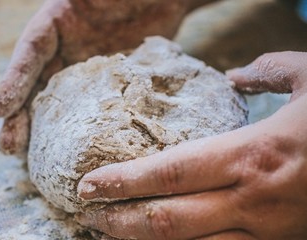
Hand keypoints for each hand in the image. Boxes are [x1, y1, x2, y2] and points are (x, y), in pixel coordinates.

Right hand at [0, 0, 202, 154]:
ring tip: (32, 160)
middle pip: (39, 84)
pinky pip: (93, 107)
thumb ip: (84, 1)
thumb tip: (66, 5)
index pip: (31, 52)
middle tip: (9, 147)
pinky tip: (76, 150)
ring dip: (47, 130)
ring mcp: (89, 69)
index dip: (14, 81)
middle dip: (22, 116)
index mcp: (59, 24)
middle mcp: (68, 49)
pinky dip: (82, 128)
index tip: (0, 110)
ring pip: (61, 102)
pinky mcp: (111, 83)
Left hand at [76, 52, 306, 239]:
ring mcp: (267, 232)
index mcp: (253, 154)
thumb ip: (269, 72)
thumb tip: (238, 74)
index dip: (122, 181)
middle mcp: (252, 200)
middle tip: (86, 215)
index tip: (88, 185)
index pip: (166, 172)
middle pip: (167, 220)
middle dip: (120, 222)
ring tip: (111, 234)